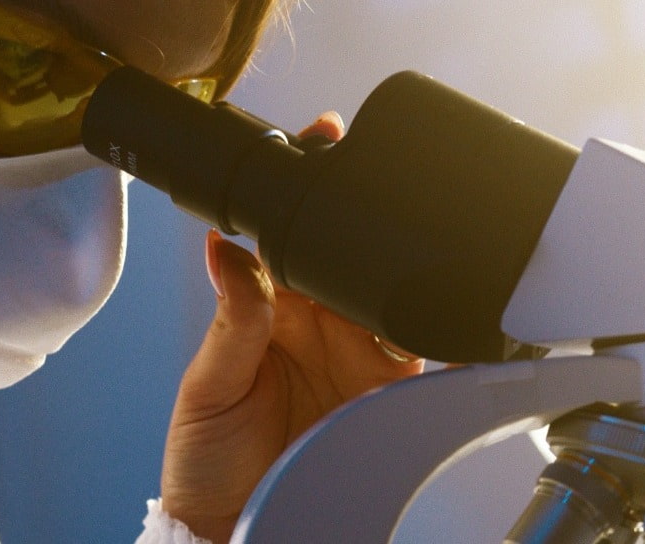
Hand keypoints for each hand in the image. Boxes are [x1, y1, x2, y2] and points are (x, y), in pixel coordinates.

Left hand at [158, 112, 425, 542]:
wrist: (231, 527)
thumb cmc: (204, 460)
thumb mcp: (208, 386)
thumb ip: (231, 319)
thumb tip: (225, 246)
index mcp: (269, 307)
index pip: (290, 233)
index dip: (307, 188)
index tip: (323, 141)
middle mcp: (318, 324)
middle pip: (351, 255)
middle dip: (369, 215)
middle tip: (381, 176)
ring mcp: (357, 356)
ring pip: (392, 294)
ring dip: (403, 270)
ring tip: (410, 246)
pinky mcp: (387, 393)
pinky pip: (423, 352)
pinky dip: (438, 332)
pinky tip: (440, 312)